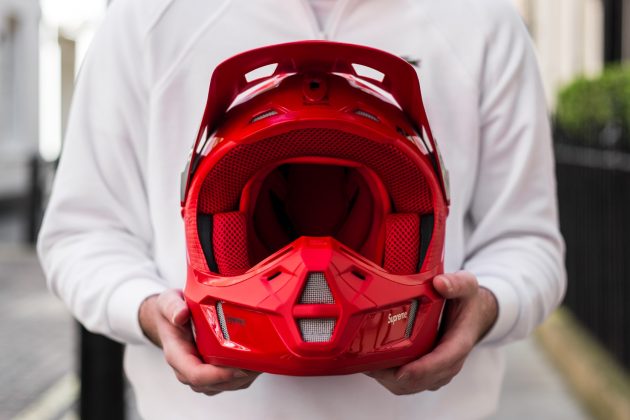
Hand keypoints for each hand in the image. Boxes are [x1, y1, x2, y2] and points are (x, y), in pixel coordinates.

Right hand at [139, 289, 260, 394]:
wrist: (170, 318)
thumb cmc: (170, 312)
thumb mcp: (168, 303)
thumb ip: (172, 307)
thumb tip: (181, 315)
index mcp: (177, 355)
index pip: (196, 374)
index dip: (217, 375)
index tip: (236, 368)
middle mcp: (188, 370)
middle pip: (214, 384)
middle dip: (237, 377)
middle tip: (258, 362)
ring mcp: (202, 373)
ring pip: (225, 385)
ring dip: (244, 377)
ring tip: (262, 361)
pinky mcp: (213, 372)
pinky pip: (230, 381)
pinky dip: (246, 375)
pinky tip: (258, 362)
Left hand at [365, 271, 497, 394]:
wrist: (473, 315)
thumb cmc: (467, 302)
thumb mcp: (467, 286)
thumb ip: (456, 284)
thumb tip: (440, 283)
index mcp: (459, 343)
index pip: (442, 362)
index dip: (422, 369)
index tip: (402, 371)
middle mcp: (448, 362)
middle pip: (421, 380)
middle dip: (395, 377)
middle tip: (370, 366)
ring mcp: (436, 370)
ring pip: (410, 386)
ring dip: (389, 379)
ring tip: (366, 365)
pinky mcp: (426, 372)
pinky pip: (406, 383)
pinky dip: (389, 378)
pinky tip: (372, 365)